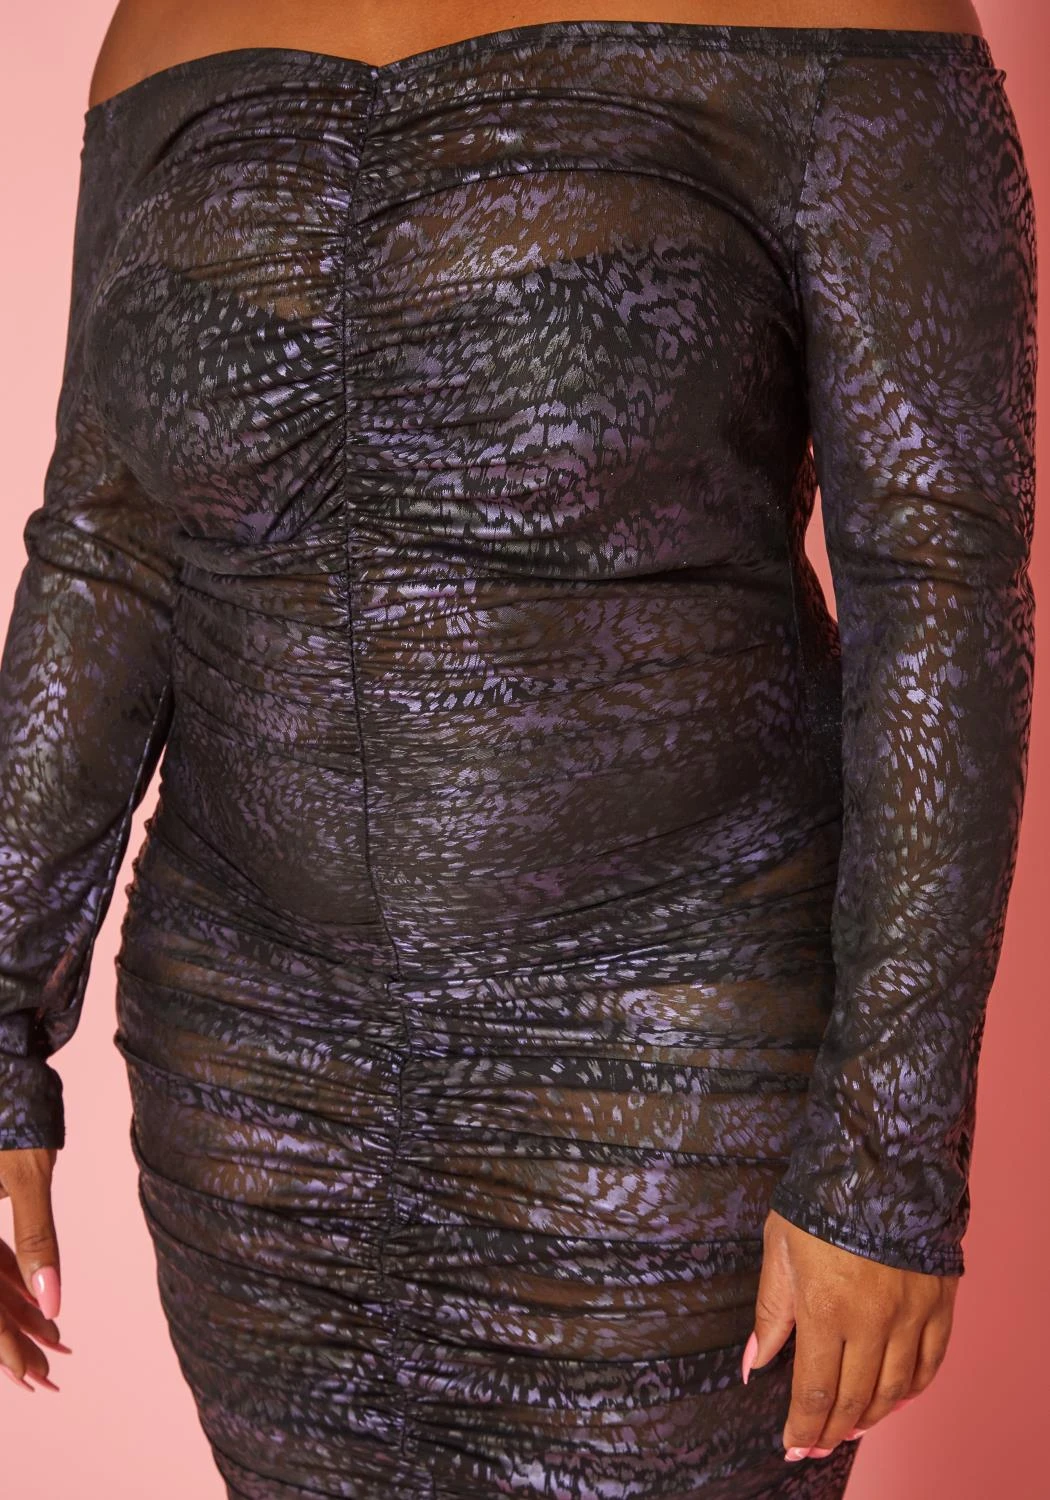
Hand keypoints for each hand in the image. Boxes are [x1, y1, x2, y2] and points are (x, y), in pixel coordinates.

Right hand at [0, 1147, 69, 1392]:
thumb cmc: (13, 1105)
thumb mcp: (28, 1172)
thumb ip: (37, 1237)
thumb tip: (54, 1302)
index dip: (3, 1346)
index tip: (32, 1379)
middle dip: (11, 1337)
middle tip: (50, 1375)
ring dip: (12, 1313)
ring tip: (55, 1344)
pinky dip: (9, 1278)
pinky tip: (38, 1302)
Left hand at [745, 1208, 959, 1460]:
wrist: (880, 1159)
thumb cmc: (820, 1200)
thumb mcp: (779, 1249)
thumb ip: (770, 1312)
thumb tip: (753, 1363)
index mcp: (826, 1310)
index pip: (814, 1391)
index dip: (803, 1427)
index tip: (792, 1445)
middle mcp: (872, 1322)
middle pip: (854, 1399)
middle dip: (831, 1432)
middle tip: (817, 1446)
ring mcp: (910, 1315)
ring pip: (894, 1390)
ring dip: (871, 1417)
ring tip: (850, 1428)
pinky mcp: (939, 1302)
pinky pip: (930, 1363)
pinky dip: (913, 1389)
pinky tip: (896, 1397)